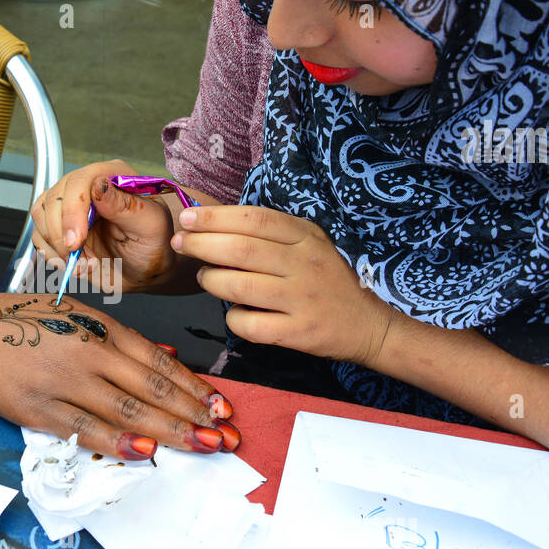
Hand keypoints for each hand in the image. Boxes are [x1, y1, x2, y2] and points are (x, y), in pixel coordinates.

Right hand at [0, 286, 239, 456]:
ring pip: (128, 410)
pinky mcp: (38, 410)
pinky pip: (86, 430)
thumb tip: (168, 358)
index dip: (194, 387)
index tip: (222, 407)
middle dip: (195, 415)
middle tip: (227, 436)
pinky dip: (119, 441)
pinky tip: (146, 452)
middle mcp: (88, 353)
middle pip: (152, 388)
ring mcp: (63, 383)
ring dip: (170, 432)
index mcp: (100, 327)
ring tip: (202, 447)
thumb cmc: (19, 320)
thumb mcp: (75, 314)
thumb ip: (121, 340)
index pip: (159, 362)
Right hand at [30, 160, 180, 291]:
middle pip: (53, 199)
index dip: (72, 211)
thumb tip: (99, 186)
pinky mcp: (59, 228)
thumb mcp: (151, 226)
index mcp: (111, 177)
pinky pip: (39, 237)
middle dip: (61, 234)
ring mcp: (69, 207)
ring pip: (40, 216)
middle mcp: (86, 187)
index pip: (79, 182)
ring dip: (57, 247)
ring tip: (85, 263)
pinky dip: (53, 256)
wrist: (145, 270)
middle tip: (79, 257)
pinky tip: (76, 265)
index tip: (77, 240)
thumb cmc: (154, 245)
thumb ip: (126, 206)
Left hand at [171, 205, 394, 366]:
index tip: (188, 217)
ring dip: (211, 280)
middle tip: (180, 244)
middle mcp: (304, 264)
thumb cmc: (327, 280)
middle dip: (201, 244)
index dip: (216, 217)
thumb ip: (272, 235)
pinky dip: (233, 318)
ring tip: (203, 278)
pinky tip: (235, 313)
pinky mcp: (298, 332)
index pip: (254, 219)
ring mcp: (301, 299)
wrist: (368, 324)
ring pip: (239, 286)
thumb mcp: (310, 245)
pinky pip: (250, 324)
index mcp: (306, 236)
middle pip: (241, 249)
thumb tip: (216, 227)